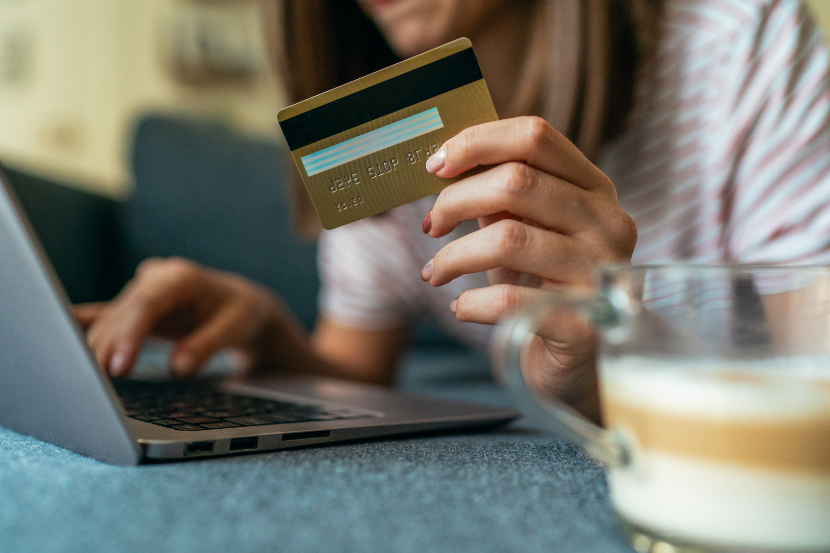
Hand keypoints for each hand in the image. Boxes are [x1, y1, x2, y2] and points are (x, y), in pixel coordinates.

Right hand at [75, 257, 286, 377]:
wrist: (244, 305)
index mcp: (181, 277)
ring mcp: (142, 291)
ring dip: (98, 349)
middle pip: (122, 315)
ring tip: (86, 382)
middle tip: (96, 384)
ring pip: (112, 322)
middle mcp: (155, 279)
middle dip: (108, 348)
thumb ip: (206, 346)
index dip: (128, 337)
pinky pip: (109, 319)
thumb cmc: (243, 313)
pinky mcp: (136, 308)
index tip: (118, 367)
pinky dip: (88, 331)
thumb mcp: (236, 328)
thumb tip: (178, 368)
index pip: (146, 305)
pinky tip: (58, 335)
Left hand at [420, 116, 636, 417]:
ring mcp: (601, 274)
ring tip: (435, 272)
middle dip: (455, 201)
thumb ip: (500, 195)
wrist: (580, 364)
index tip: (435, 165)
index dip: (477, 142)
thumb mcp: (527, 229)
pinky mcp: (585, 325)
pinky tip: (461, 307)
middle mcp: (607, 224)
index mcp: (594, 190)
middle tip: (430, 226)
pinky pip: (510, 300)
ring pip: (508, 239)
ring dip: (454, 255)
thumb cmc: (544, 286)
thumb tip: (443, 163)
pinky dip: (471, 302)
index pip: (535, 137)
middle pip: (516, 182)